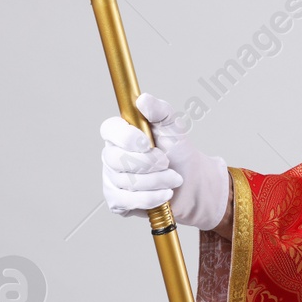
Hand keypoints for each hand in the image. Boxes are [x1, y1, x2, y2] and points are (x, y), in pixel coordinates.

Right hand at [100, 93, 228, 230]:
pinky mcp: (117, 201)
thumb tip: (142, 100)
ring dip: (157, 181)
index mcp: (122, 134)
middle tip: (166, 162)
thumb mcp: (173, 127)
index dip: (125, 137)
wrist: (193, 183)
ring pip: (125, 181)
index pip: (109, 130)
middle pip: (116, 159)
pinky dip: (150, 198)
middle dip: (148, 163)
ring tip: (173, 179)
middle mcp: (112, 156)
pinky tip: (165, 194)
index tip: (147, 142)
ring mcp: (112, 179)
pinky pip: (126, 201)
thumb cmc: (178, 153)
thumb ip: (160, 110)